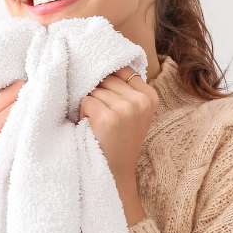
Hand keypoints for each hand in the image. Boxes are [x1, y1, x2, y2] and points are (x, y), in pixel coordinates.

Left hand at [78, 66, 158, 183]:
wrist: (115, 173)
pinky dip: (82, 113)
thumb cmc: (118, 140)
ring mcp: (126, 108)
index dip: (108, 81)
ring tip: (96, 123)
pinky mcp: (108, 117)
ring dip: (89, 104)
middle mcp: (141, 100)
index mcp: (151, 96)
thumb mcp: (132, 112)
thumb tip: (101, 59)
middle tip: (101, 116)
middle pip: (106, 78)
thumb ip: (125, 88)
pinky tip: (90, 127)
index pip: (122, 70)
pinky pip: (86, 100)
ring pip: (94, 89)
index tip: (107, 99)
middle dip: (97, 93)